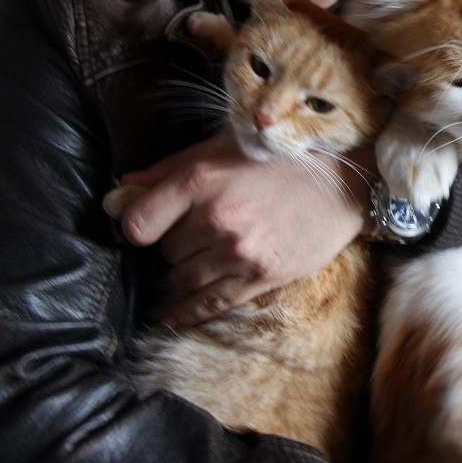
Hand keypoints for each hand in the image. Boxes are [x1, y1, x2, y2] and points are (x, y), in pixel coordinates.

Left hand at [117, 131, 373, 326]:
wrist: (340, 185)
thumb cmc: (278, 159)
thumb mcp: (221, 146)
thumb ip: (168, 169)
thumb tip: (121, 188)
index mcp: (201, 180)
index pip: (138, 223)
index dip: (131, 226)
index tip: (138, 227)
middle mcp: (216, 219)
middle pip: (163, 251)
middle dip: (167, 245)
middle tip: (182, 236)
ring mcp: (238, 252)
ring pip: (181, 279)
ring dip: (175, 276)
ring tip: (177, 270)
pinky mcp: (259, 277)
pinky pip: (207, 305)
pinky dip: (181, 313)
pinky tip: (167, 316)